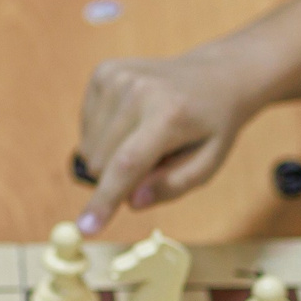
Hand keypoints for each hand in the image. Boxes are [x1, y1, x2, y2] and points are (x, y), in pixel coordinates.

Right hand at [74, 47, 261, 233]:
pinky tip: (132, 122)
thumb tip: (132, 201)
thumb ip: (173, 186)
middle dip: (118, 177)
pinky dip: (104, 135)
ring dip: (111, 156)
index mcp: (170, 114)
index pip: (128, 164)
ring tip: (145, 137)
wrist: (214, 75)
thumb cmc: (212, 126)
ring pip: (89, 147)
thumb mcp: (209, 163)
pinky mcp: (104, 72)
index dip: (105, 199)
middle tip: (153, 161)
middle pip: (102, 161)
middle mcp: (139, 90)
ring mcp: (117, 77)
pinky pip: (86, 126)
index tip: (85, 228)